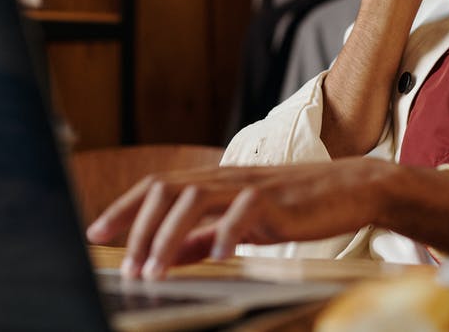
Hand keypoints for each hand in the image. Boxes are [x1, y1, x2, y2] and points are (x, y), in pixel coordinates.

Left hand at [85, 158, 396, 279]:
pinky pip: (244, 213)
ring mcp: (250, 186)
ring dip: (168, 236)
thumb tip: (170, 255)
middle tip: (126, 265)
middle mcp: (225, 178)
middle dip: (138, 227)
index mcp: (215, 182)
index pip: (157, 187)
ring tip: (154, 270)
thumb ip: (204, 237)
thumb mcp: (242, 224)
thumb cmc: (298, 206)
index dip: (124, 208)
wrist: (352, 189)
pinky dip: (225, 234)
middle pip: (166, 190)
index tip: (96, 233)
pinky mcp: (276, 199)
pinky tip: (216, 257)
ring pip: (195, 199)